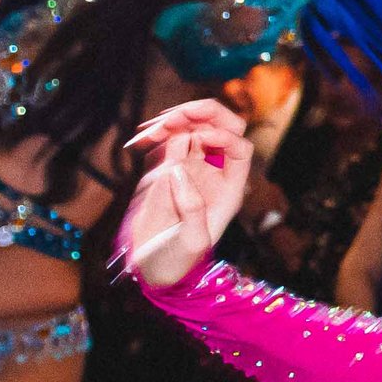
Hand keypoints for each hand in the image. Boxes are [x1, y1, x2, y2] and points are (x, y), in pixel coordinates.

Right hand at [121, 99, 252, 284]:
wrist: (149, 268)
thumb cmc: (177, 262)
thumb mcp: (191, 242)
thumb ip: (191, 208)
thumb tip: (178, 170)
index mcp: (230, 188)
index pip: (239, 147)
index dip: (223, 136)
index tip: (198, 140)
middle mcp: (214, 172)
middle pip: (221, 126)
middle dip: (200, 113)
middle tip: (172, 118)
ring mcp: (191, 167)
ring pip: (192, 126)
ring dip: (173, 120)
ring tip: (149, 132)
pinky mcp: (167, 167)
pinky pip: (168, 138)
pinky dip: (156, 132)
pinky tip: (141, 140)